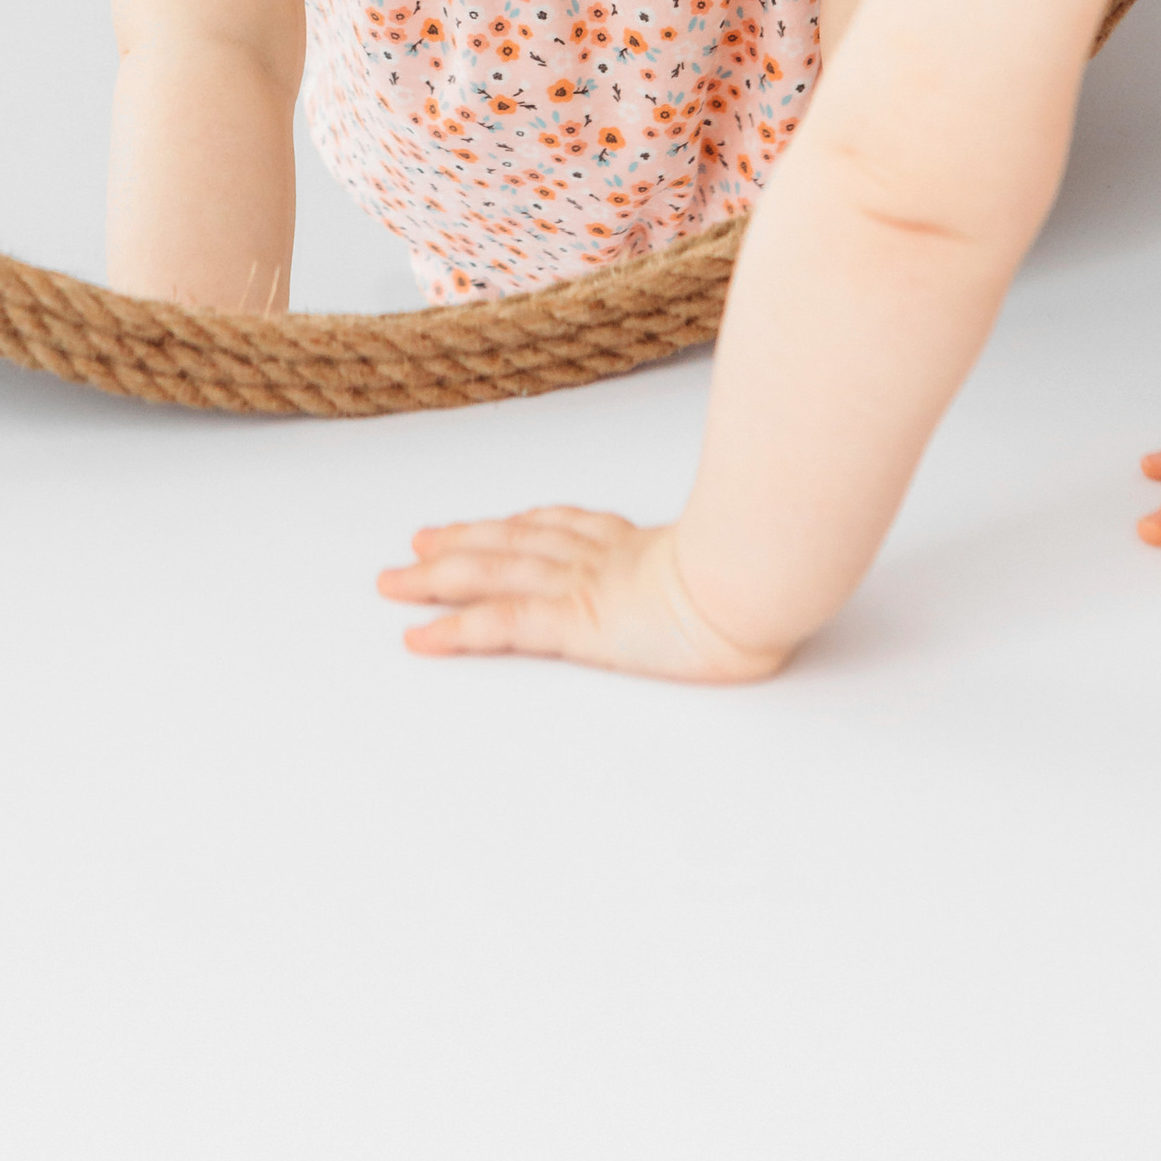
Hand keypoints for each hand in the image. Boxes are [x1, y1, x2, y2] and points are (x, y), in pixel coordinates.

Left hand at [378, 507, 790, 681]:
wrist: (757, 580)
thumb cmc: (764, 575)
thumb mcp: (743, 567)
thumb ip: (726, 565)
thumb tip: (759, 570)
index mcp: (637, 544)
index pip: (563, 527)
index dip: (520, 525)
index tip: (492, 524)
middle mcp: (599, 555)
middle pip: (513, 541)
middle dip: (463, 543)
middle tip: (418, 545)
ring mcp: (581, 586)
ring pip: (492, 573)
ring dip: (438, 579)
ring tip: (396, 583)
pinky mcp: (573, 622)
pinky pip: (500, 624)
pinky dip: (455, 629)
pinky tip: (420, 636)